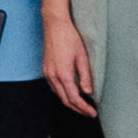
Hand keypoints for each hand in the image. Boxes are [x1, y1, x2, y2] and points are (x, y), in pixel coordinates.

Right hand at [42, 0, 95, 114]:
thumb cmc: (69, 37)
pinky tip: (70, 93)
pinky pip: (54, 87)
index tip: (92, 113)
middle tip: (88, 112)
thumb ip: (85, 76)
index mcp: (63, 74)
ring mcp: (48, 73)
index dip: (84, 108)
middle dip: (77, 109)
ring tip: (82, 105)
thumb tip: (88, 92)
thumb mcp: (82, 57)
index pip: (74, 98)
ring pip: (58, 95)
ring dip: (70, 102)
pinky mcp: (46, 69)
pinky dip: (63, 94)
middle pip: (65, 100)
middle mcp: (53, 76)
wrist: (55, 25)